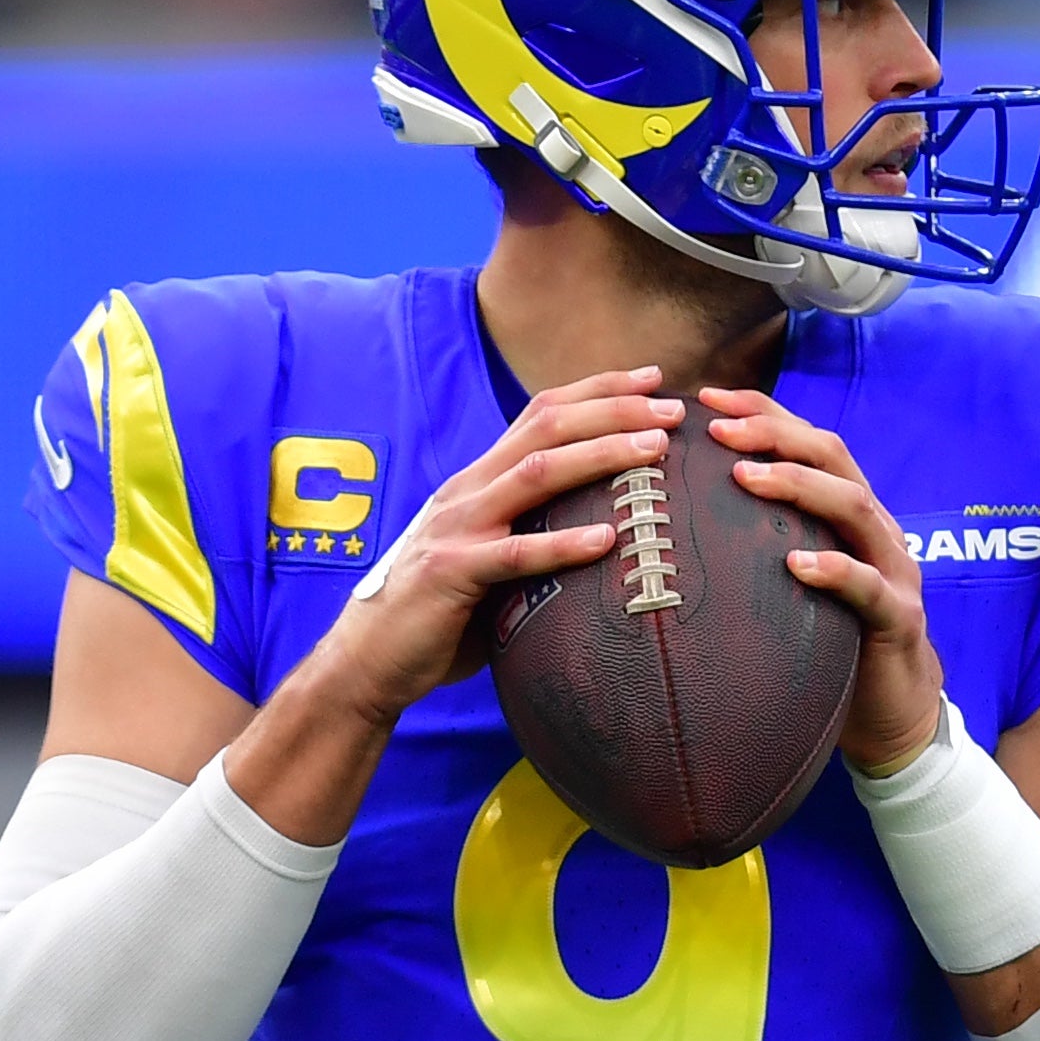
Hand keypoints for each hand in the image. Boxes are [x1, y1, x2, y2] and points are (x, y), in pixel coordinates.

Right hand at [293, 368, 676, 727]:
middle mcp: (468, 490)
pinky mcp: (451, 573)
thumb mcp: (488, 557)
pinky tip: (607, 539)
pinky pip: (515, 554)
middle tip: (671, 410)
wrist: (368, 659)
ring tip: (654, 452)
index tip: (652, 381)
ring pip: (536, 473)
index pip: (542, 413)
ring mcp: (458, 527)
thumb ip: (530, 533)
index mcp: (479, 481)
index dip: (598, 390)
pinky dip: (563, 543)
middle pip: (547, 427)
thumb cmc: (439, 614)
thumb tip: (603, 532)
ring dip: (600, 455)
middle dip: (614, 410)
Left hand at [702, 387, 944, 773]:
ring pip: (854, 506)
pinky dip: (835, 569)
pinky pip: (869, 586)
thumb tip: (669, 525)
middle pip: (833, 456)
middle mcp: (873, 528)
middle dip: (774, 435)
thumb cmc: (829, 643)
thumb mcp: (788, 585)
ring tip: (745, 478)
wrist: (891, 714)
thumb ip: (753, 548)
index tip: (705, 398)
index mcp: (845, 512)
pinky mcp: (898, 617)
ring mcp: (892, 569)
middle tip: (717, 431)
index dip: (762, 413)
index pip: (807, 442)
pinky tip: (797, 564)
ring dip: (799, 486)